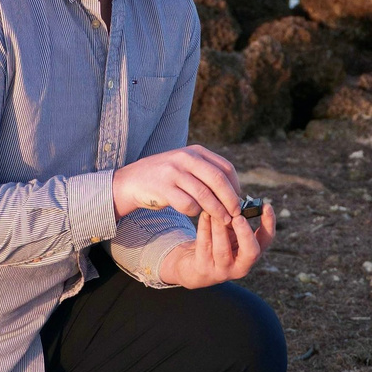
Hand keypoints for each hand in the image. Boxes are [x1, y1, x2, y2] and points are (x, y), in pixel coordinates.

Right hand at [112, 145, 242, 224]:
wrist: (132, 180)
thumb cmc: (165, 177)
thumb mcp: (185, 165)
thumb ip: (205, 172)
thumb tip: (233, 192)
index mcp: (195, 151)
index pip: (225, 168)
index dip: (236, 186)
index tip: (239, 199)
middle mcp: (185, 158)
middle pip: (218, 180)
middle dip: (230, 200)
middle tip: (236, 213)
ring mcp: (173, 172)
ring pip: (204, 194)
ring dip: (217, 210)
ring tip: (223, 220)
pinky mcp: (163, 188)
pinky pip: (187, 204)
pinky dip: (195, 212)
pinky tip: (194, 214)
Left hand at [160, 201, 277, 287]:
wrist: (195, 265)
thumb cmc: (216, 242)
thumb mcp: (229, 231)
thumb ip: (235, 219)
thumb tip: (235, 200)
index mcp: (251, 253)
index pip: (267, 239)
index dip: (269, 223)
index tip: (266, 206)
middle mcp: (241, 266)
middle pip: (251, 252)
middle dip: (245, 233)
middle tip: (238, 217)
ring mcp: (222, 270)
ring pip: (223, 250)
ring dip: (220, 228)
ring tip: (217, 212)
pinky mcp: (204, 268)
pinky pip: (205, 245)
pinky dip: (205, 228)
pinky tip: (205, 214)